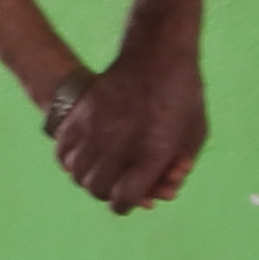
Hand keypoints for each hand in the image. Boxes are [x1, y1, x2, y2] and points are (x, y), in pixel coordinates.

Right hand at [61, 44, 206, 210]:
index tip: (130, 201)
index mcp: (152, 155)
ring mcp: (95, 130)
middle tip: (116, 184)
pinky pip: (63, 150)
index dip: (127, 205)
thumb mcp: (195, 135)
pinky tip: (83, 153)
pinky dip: (70, 158)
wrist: (158, 54)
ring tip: (100, 168)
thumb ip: (178, 168)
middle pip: (97, 188)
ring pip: (78, 172)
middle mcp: (119, 147)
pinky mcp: (80, 115)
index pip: (125, 199)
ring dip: (88, 176)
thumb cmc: (182, 96)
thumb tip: (165, 191)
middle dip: (108, 192)